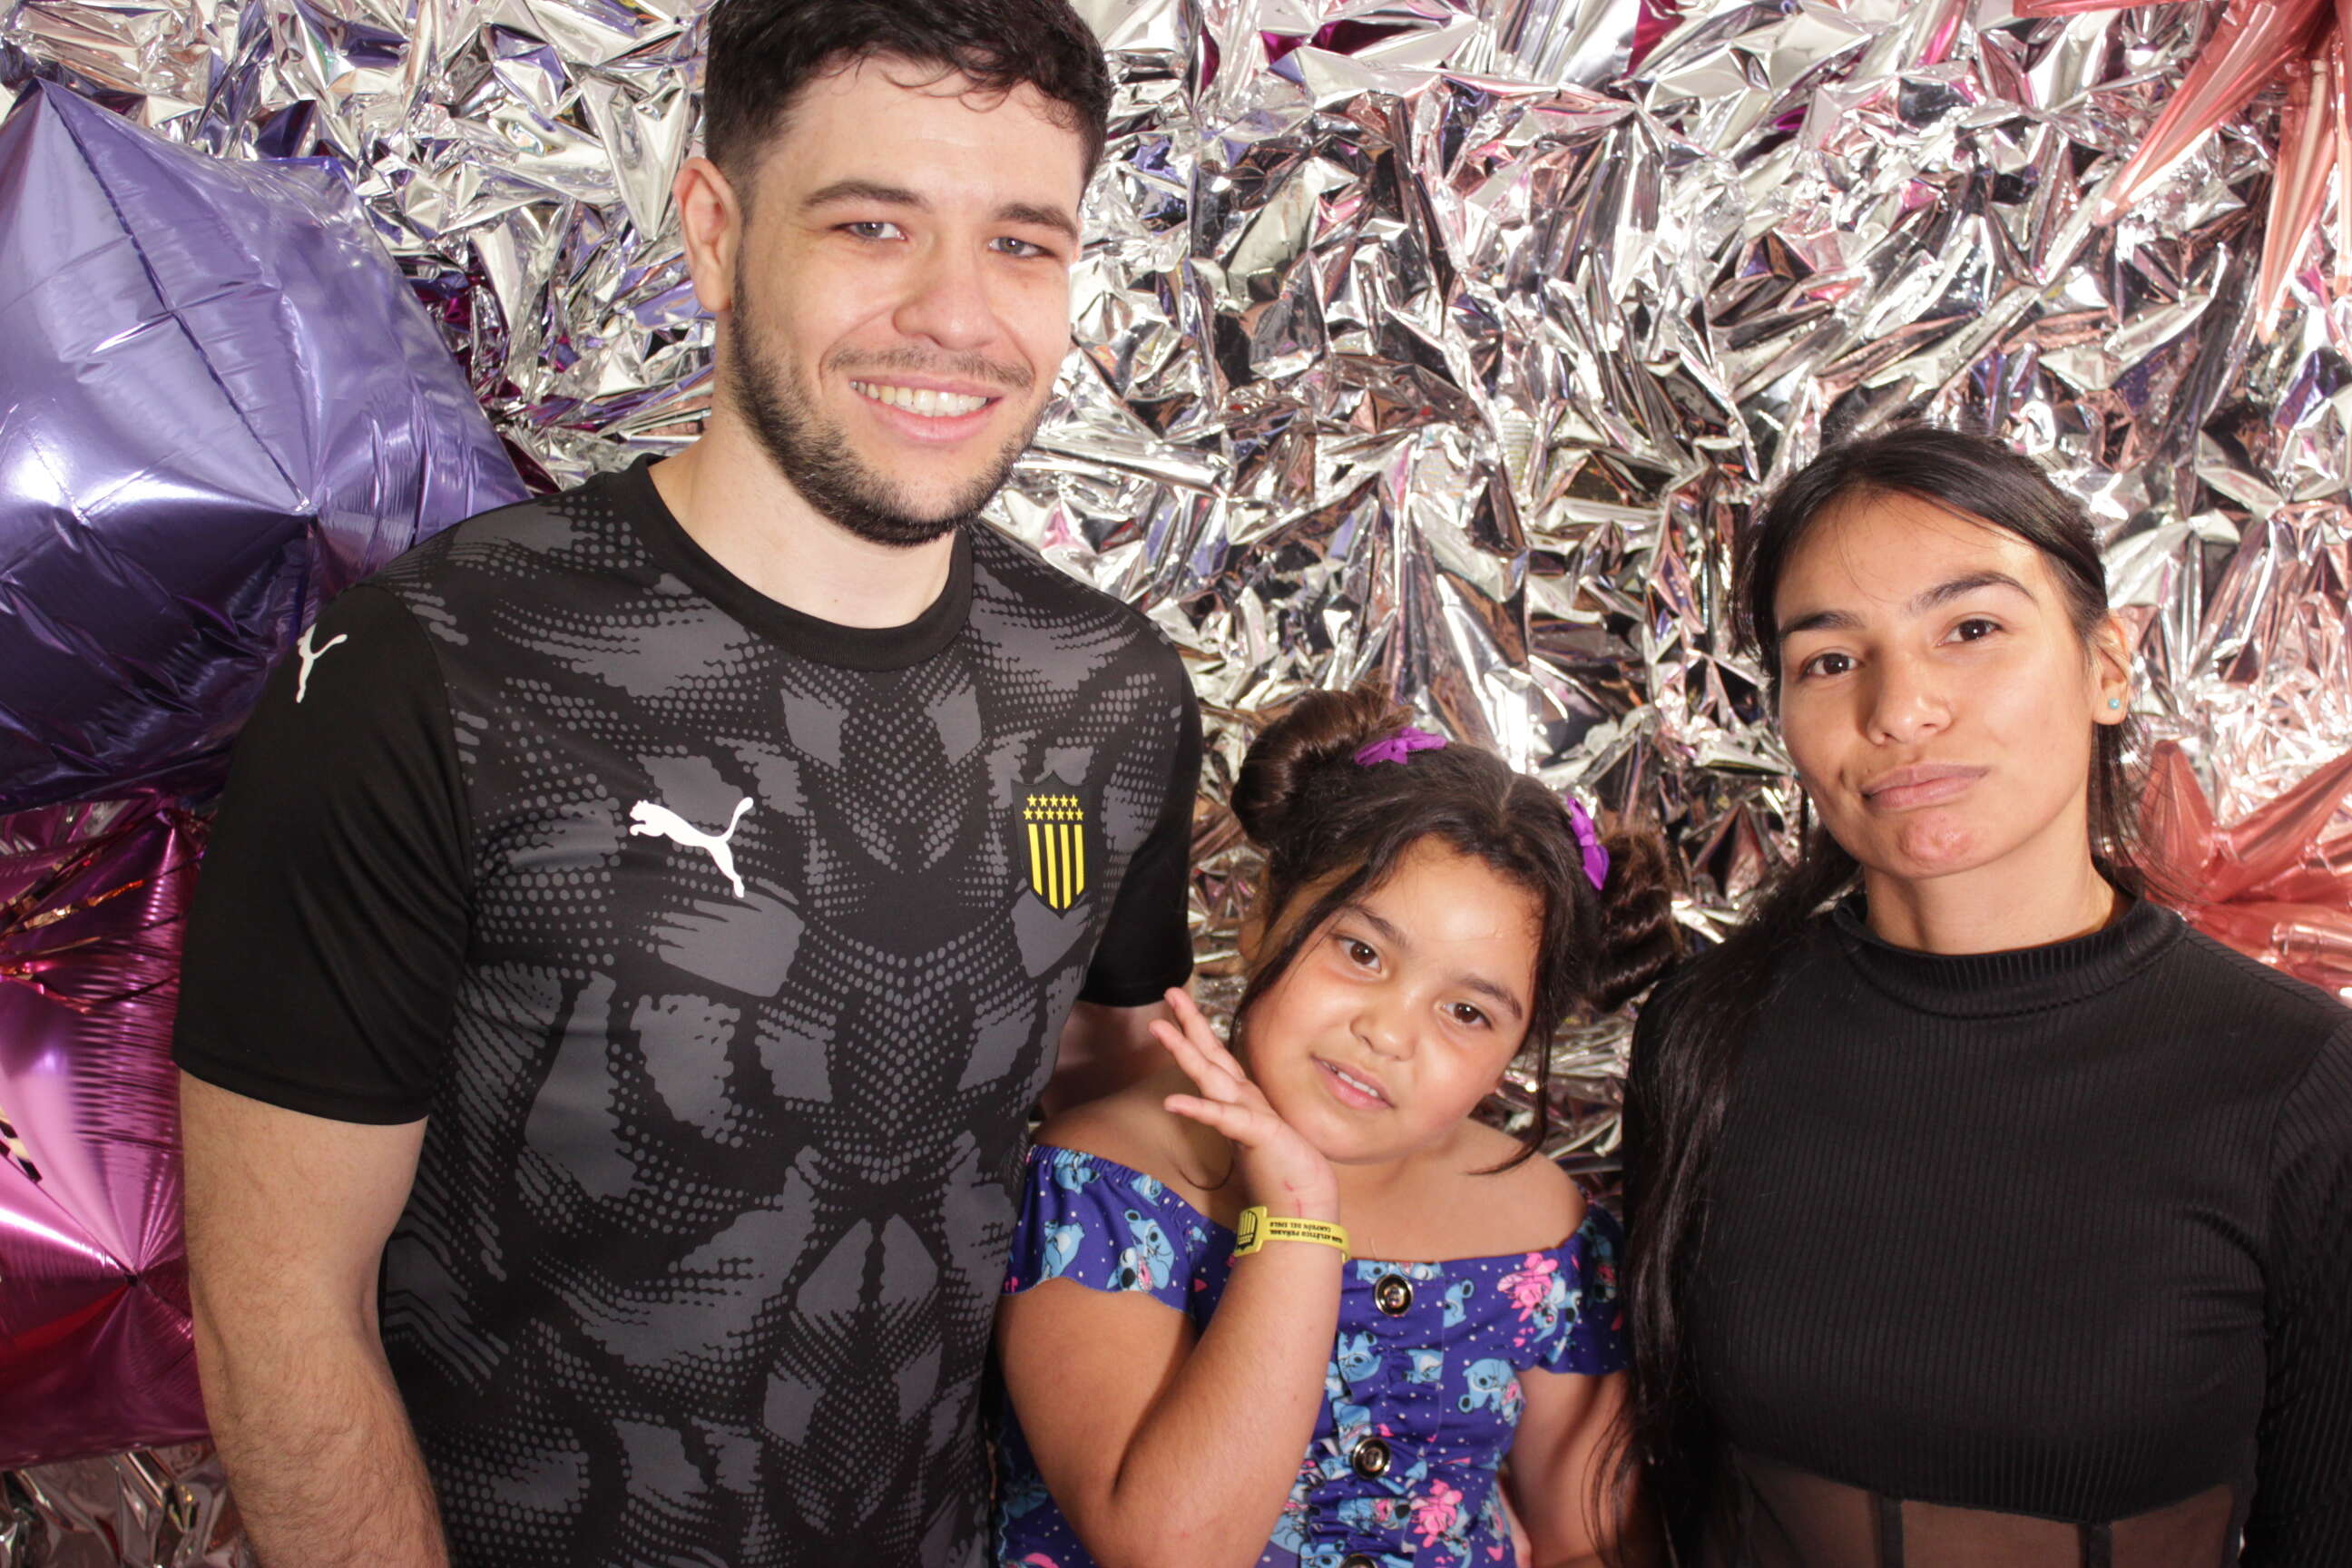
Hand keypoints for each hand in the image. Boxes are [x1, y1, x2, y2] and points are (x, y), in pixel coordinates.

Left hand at [1152, 988, 1339, 1223]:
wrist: (1306, 1212)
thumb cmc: (1285, 1179)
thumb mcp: (1257, 1145)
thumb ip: (1241, 1125)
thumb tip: (1224, 1114)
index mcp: (1245, 1103)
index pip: (1216, 1060)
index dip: (1196, 1033)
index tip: (1177, 1008)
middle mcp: (1246, 1103)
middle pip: (1212, 1055)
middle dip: (1190, 1023)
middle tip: (1171, 991)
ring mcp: (1251, 1117)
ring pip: (1213, 1076)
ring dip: (1185, 1051)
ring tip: (1161, 1027)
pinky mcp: (1258, 1136)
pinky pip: (1224, 1120)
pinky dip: (1198, 1109)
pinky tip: (1172, 1102)